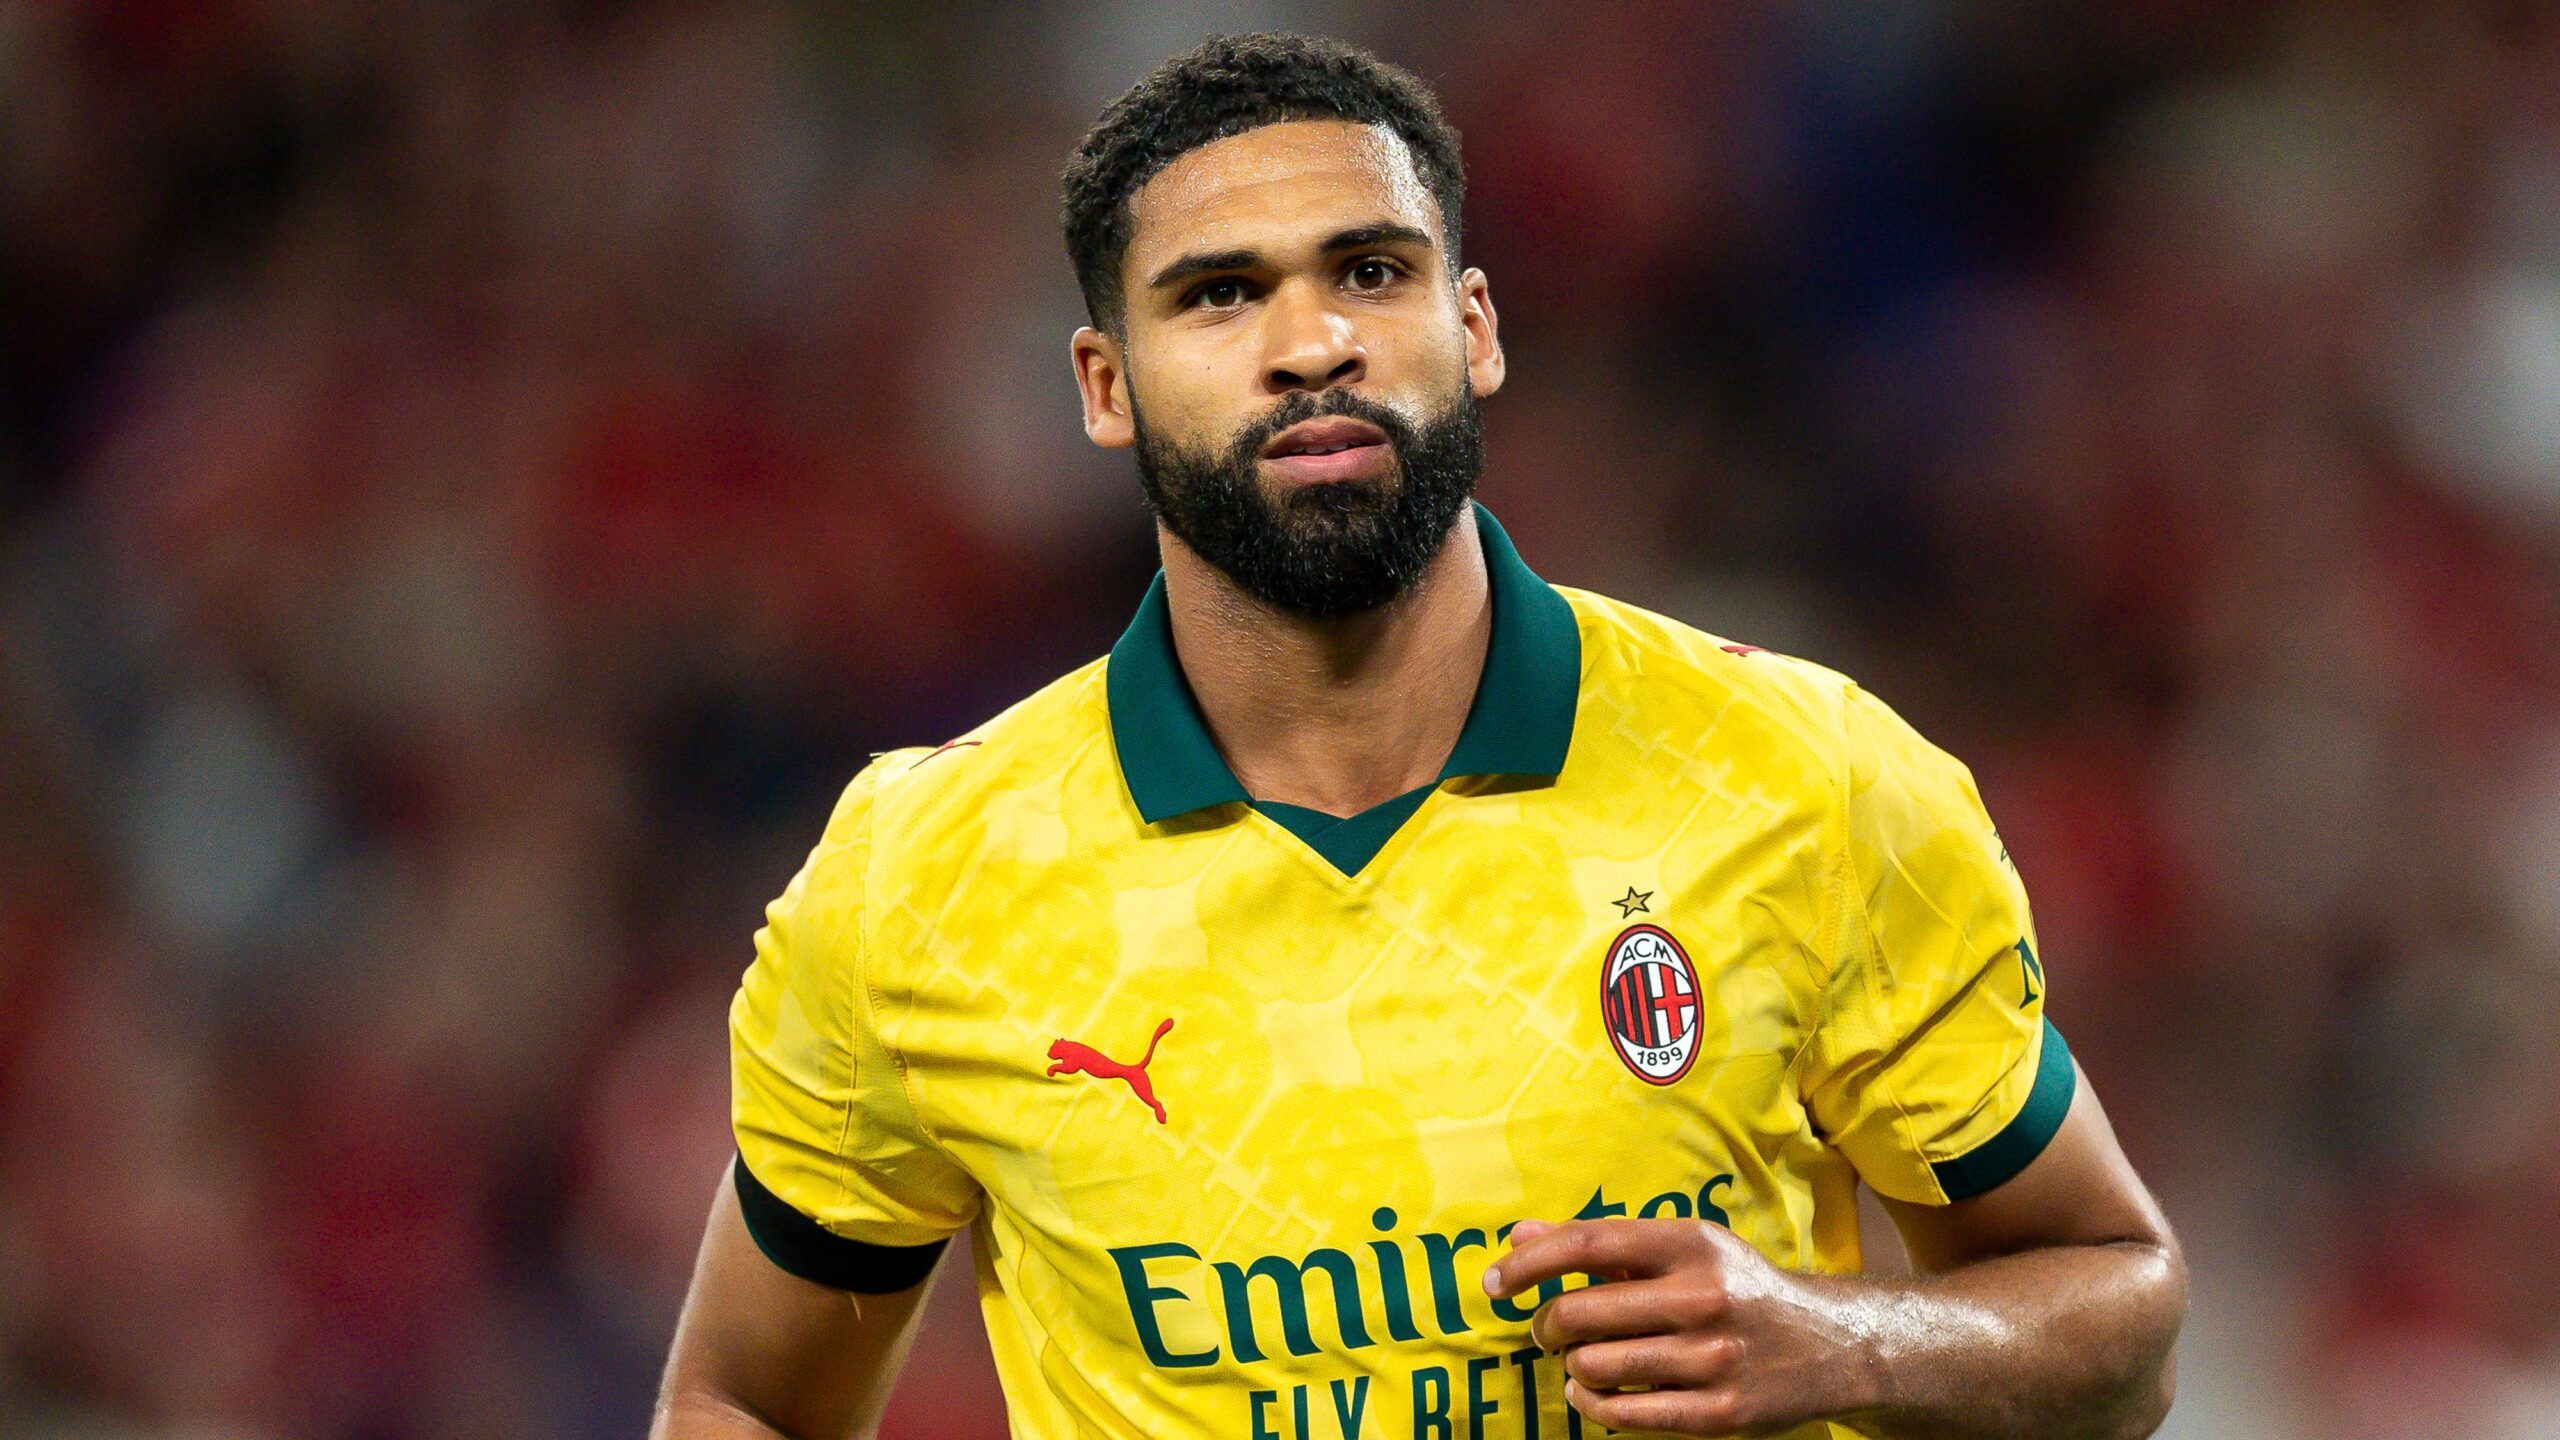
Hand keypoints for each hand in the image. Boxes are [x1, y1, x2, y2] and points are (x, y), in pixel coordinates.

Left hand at [1482, 1217, 1886, 1436]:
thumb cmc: (1733, 1288)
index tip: (1496, 1283)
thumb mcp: (1678, 1250)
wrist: (1829, 1345)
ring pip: (1594, 1366)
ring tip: (1581, 1359)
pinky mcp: (1721, 1413)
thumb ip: (1597, 1243)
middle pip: (1580, 1312)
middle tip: (1547, 1330)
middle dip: (1546, 1324)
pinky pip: (1624, 1415)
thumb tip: (1518, 1236)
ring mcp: (1714, 1358)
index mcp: (1689, 1243)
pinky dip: (1590, 1404)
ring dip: (1571, 1365)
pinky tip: (1588, 1393)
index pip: (1587, 1245)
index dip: (1529, 1264)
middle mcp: (1704, 1296)